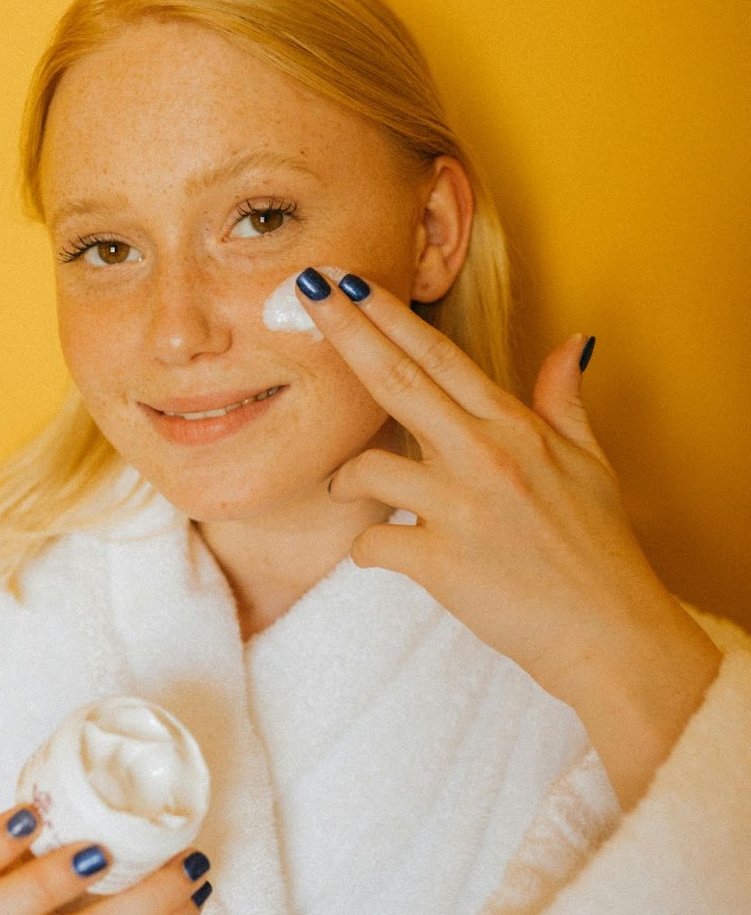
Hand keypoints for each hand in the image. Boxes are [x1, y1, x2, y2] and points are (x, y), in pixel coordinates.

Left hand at [299, 268, 683, 713]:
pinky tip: (382, 554)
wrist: (610, 633)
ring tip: (351, 488)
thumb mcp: (592, 463)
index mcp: (515, 427)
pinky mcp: (442, 562)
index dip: (391, 315)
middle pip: (398, 379)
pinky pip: (372, 543)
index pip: (441, 356)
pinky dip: (367, 550)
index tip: (350, 281)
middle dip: (346, 331)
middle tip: (305, 290)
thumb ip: (565, 400)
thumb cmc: (600, 551)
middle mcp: (485, 455)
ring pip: (369, 468)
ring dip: (347, 477)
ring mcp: (461, 508)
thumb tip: (573, 344)